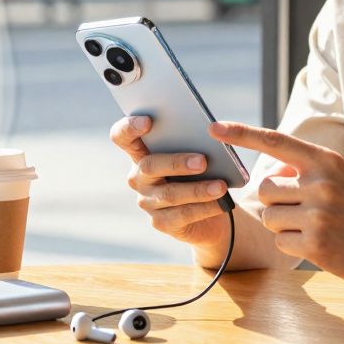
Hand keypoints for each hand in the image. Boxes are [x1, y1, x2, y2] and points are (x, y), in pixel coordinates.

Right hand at [109, 115, 230, 250]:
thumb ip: (198, 140)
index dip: (129, 128)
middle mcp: (139, 176)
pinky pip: (182, 215)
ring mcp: (147, 201)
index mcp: (142, 152)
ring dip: (197, 190)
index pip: (122, 136)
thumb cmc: (203, 171)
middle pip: (149, 166)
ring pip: (169, 194)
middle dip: (177, 163)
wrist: (213, 208)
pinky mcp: (161, 222)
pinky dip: (204, 208)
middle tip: (203, 161)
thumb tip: (214, 131)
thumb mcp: (201, 152)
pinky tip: (220, 203)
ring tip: (221, 186)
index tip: (148, 121)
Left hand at [209, 121, 343, 283]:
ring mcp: (319, 214)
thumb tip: (264, 175)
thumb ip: (302, 171)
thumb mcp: (337, 178)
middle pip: (263, 189)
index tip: (212, 127)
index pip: (275, 140)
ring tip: (315, 228)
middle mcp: (320, 183)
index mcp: (324, 161)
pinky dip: (293, 246)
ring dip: (284, 226)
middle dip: (274, 202)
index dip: (241, 133)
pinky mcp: (317, 244)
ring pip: (268, 218)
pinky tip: (319, 245)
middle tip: (303, 211)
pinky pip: (280, 242)